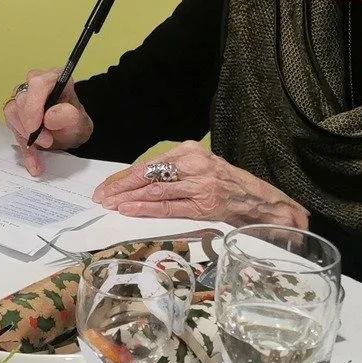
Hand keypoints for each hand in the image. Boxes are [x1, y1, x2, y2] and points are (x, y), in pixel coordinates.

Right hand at [4, 70, 92, 175]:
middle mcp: (35, 84)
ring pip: (12, 112)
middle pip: (22, 99)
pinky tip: (34, 162)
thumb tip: (49, 117)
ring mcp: (22, 97)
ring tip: (42, 150)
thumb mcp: (80, 123)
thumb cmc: (74, 123)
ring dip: (26, 135)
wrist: (68, 133)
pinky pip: (11, 128)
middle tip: (47, 141)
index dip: (34, 105)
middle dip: (31, 125)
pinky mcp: (15, 112)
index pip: (38, 84)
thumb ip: (69, 117)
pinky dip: (23, 147)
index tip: (36, 127)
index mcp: (53, 79)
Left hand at [91, 140, 309, 226]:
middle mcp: (194, 164)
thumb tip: (136, 184)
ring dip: (128, 199)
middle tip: (100, 197)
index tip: (105, 186)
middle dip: (120, 187)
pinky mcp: (203, 205)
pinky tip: (129, 210)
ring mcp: (199, 185)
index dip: (124, 177)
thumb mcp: (199, 167)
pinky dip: (145, 209)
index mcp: (190, 151)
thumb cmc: (226, 184)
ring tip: (109, 205)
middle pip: (147, 176)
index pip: (149, 164)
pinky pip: (168, 207)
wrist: (260, 200)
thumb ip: (172, 172)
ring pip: (155, 191)